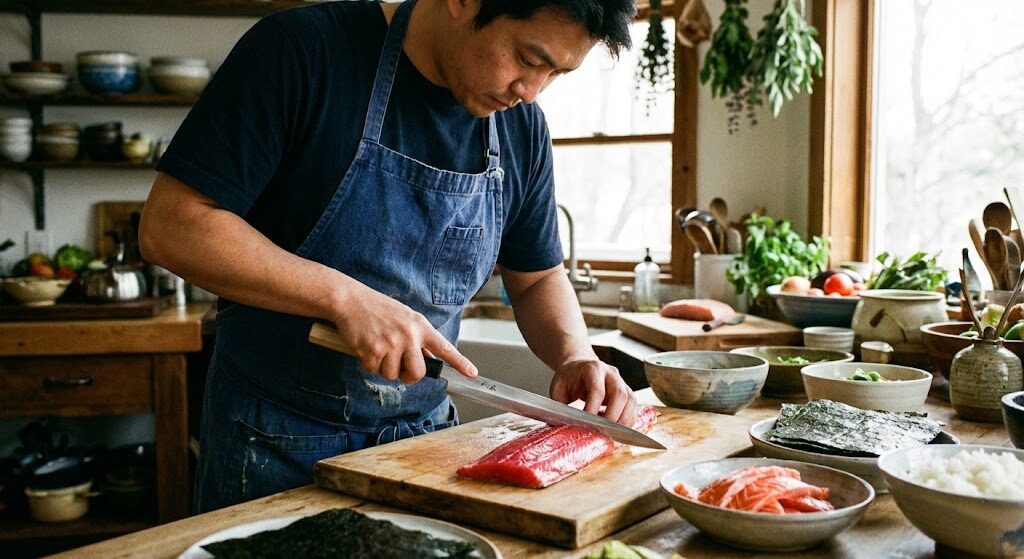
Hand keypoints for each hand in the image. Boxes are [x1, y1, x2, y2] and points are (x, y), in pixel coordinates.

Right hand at [330, 287, 476, 383]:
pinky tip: (365, 349)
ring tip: (378, 349)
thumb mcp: (405, 318)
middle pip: (417, 373)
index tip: (472, 373)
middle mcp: (409, 335)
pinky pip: (373, 371)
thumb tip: (428, 359)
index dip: (459, 362)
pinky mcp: (372, 351)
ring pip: (393, 375)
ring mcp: (391, 344)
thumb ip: (418, 338)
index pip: (444, 347)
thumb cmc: (378, 309)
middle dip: (408, 377)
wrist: (351, 300)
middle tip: (400, 370)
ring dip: (384, 369)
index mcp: (420, 326)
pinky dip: (368, 365)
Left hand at [549, 359, 636, 425]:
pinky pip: (633, 407)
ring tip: (613, 434)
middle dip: (613, 416)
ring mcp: (621, 382)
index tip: (587, 423)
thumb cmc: (568, 377)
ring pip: (631, 400)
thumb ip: (560, 405)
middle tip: (603, 432)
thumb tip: (562, 426)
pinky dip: (628, 420)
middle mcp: (610, 373)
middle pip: (620, 394)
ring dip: (624, 420)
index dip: (593, 408)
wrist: (579, 366)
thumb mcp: (558, 388)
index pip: (597, 390)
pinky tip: (618, 430)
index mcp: (592, 369)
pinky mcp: (626, 391)